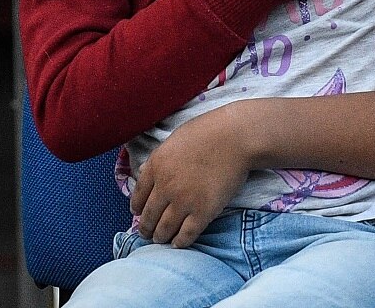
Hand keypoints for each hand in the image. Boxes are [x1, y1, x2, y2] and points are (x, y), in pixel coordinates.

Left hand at [131, 109, 250, 247]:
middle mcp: (165, 187)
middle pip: (149, 216)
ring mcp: (184, 202)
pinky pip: (187, 234)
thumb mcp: (175, 140)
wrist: (237, 137)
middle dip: (146, 228)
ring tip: (161, 239)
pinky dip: (180, 242)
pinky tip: (178, 243)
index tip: (139, 213)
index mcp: (156, 167)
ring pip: (164, 229)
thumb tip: (145, 170)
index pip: (138, 196)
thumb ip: (159, 158)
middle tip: (147, 233)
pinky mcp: (203, 212)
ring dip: (160, 237)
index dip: (137, 208)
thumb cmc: (209, 131)